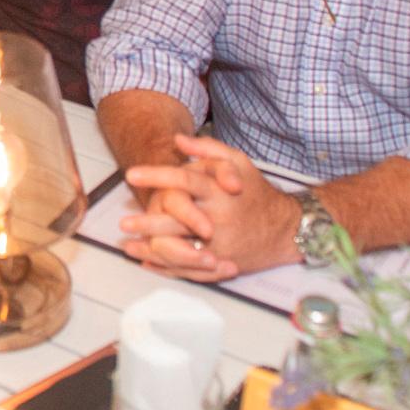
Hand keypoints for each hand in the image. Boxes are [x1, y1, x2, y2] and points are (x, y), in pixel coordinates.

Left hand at [120, 133, 301, 279]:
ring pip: (179, 250)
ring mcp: (218, 245)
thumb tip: (178, 140)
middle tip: (124, 222)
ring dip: (151, 250)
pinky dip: (166, 267)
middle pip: (177, 221)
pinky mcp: (220, 264)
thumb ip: (209, 149)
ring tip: (128, 246)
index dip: (157, 176)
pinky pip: (189, 269)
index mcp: (219, 192)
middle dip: (148, 223)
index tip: (131, 174)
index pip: (184, 181)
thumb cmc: (257, 193)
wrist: (285, 230)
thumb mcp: (240, 163)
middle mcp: (218, 219)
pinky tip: (147, 262)